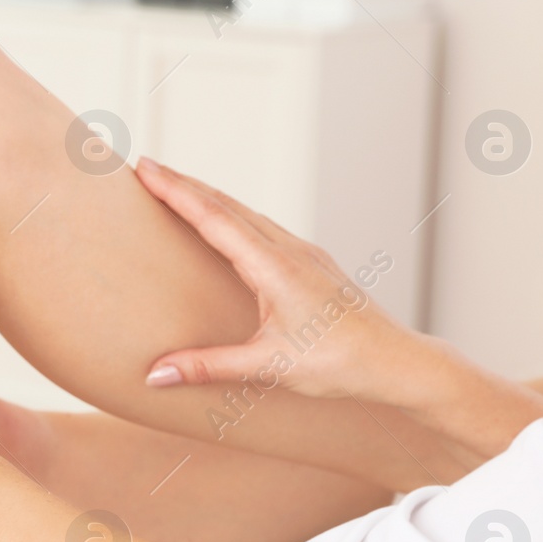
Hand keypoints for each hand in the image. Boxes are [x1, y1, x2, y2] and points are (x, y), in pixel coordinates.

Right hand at [134, 158, 437, 402]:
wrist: (397, 361)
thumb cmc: (340, 363)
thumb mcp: (268, 366)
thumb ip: (208, 366)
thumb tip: (155, 374)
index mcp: (275, 267)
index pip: (213, 218)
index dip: (175, 190)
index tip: (146, 168)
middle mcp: (289, 250)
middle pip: (227, 204)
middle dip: (184, 184)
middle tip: (147, 167)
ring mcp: (304, 253)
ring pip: (247, 212)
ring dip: (209, 196)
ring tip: (178, 189)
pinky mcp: (313, 263)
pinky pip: (264, 227)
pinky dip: (234, 215)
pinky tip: (228, 223)